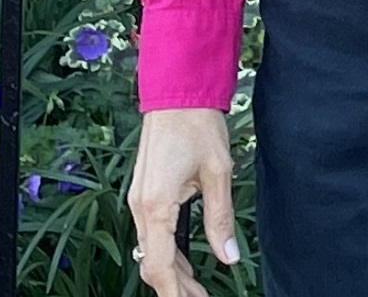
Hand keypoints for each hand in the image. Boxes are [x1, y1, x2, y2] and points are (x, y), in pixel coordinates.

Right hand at [126, 106, 239, 294]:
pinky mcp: (143, 191)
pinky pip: (150, 233)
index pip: (159, 265)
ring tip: (197, 287)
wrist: (176, 90)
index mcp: (156, 204)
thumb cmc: (197, 124)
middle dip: (176, 287)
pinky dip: (166, 251)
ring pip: (149, 249)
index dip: (176, 292)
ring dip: (171, 271)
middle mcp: (141, 205)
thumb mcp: (217, 172)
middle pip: (151, 263)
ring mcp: (139, 198)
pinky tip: (184, 261)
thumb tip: (228, 257)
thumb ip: (220, 219)